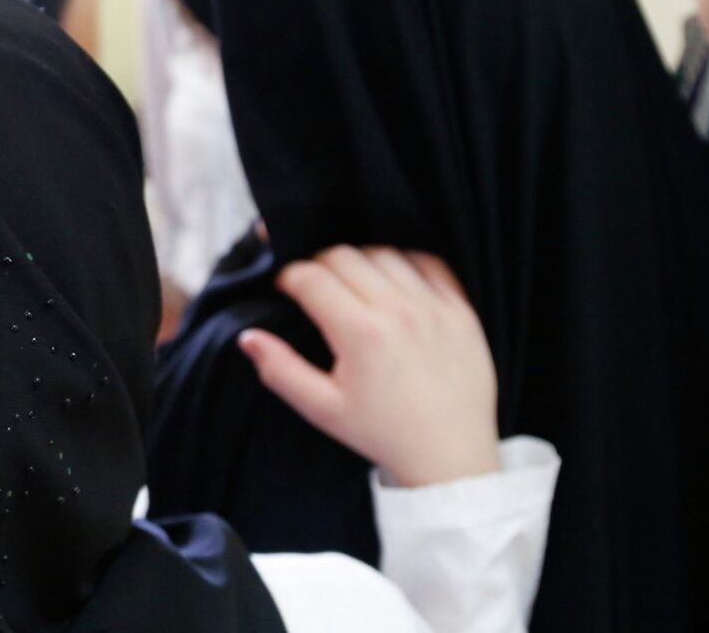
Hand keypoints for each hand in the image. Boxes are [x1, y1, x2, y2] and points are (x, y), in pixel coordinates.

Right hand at [241, 245, 499, 486]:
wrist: (449, 454)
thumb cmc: (383, 433)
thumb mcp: (322, 409)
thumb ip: (280, 370)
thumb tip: (248, 338)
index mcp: (360, 333)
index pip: (311, 277)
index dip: (288, 277)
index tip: (285, 290)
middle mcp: (398, 311)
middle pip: (344, 256)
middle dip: (319, 265)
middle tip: (314, 289)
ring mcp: (434, 307)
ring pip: (384, 254)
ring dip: (360, 262)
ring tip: (353, 286)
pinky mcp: (461, 311)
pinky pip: (429, 264)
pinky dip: (405, 263)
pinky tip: (393, 283)